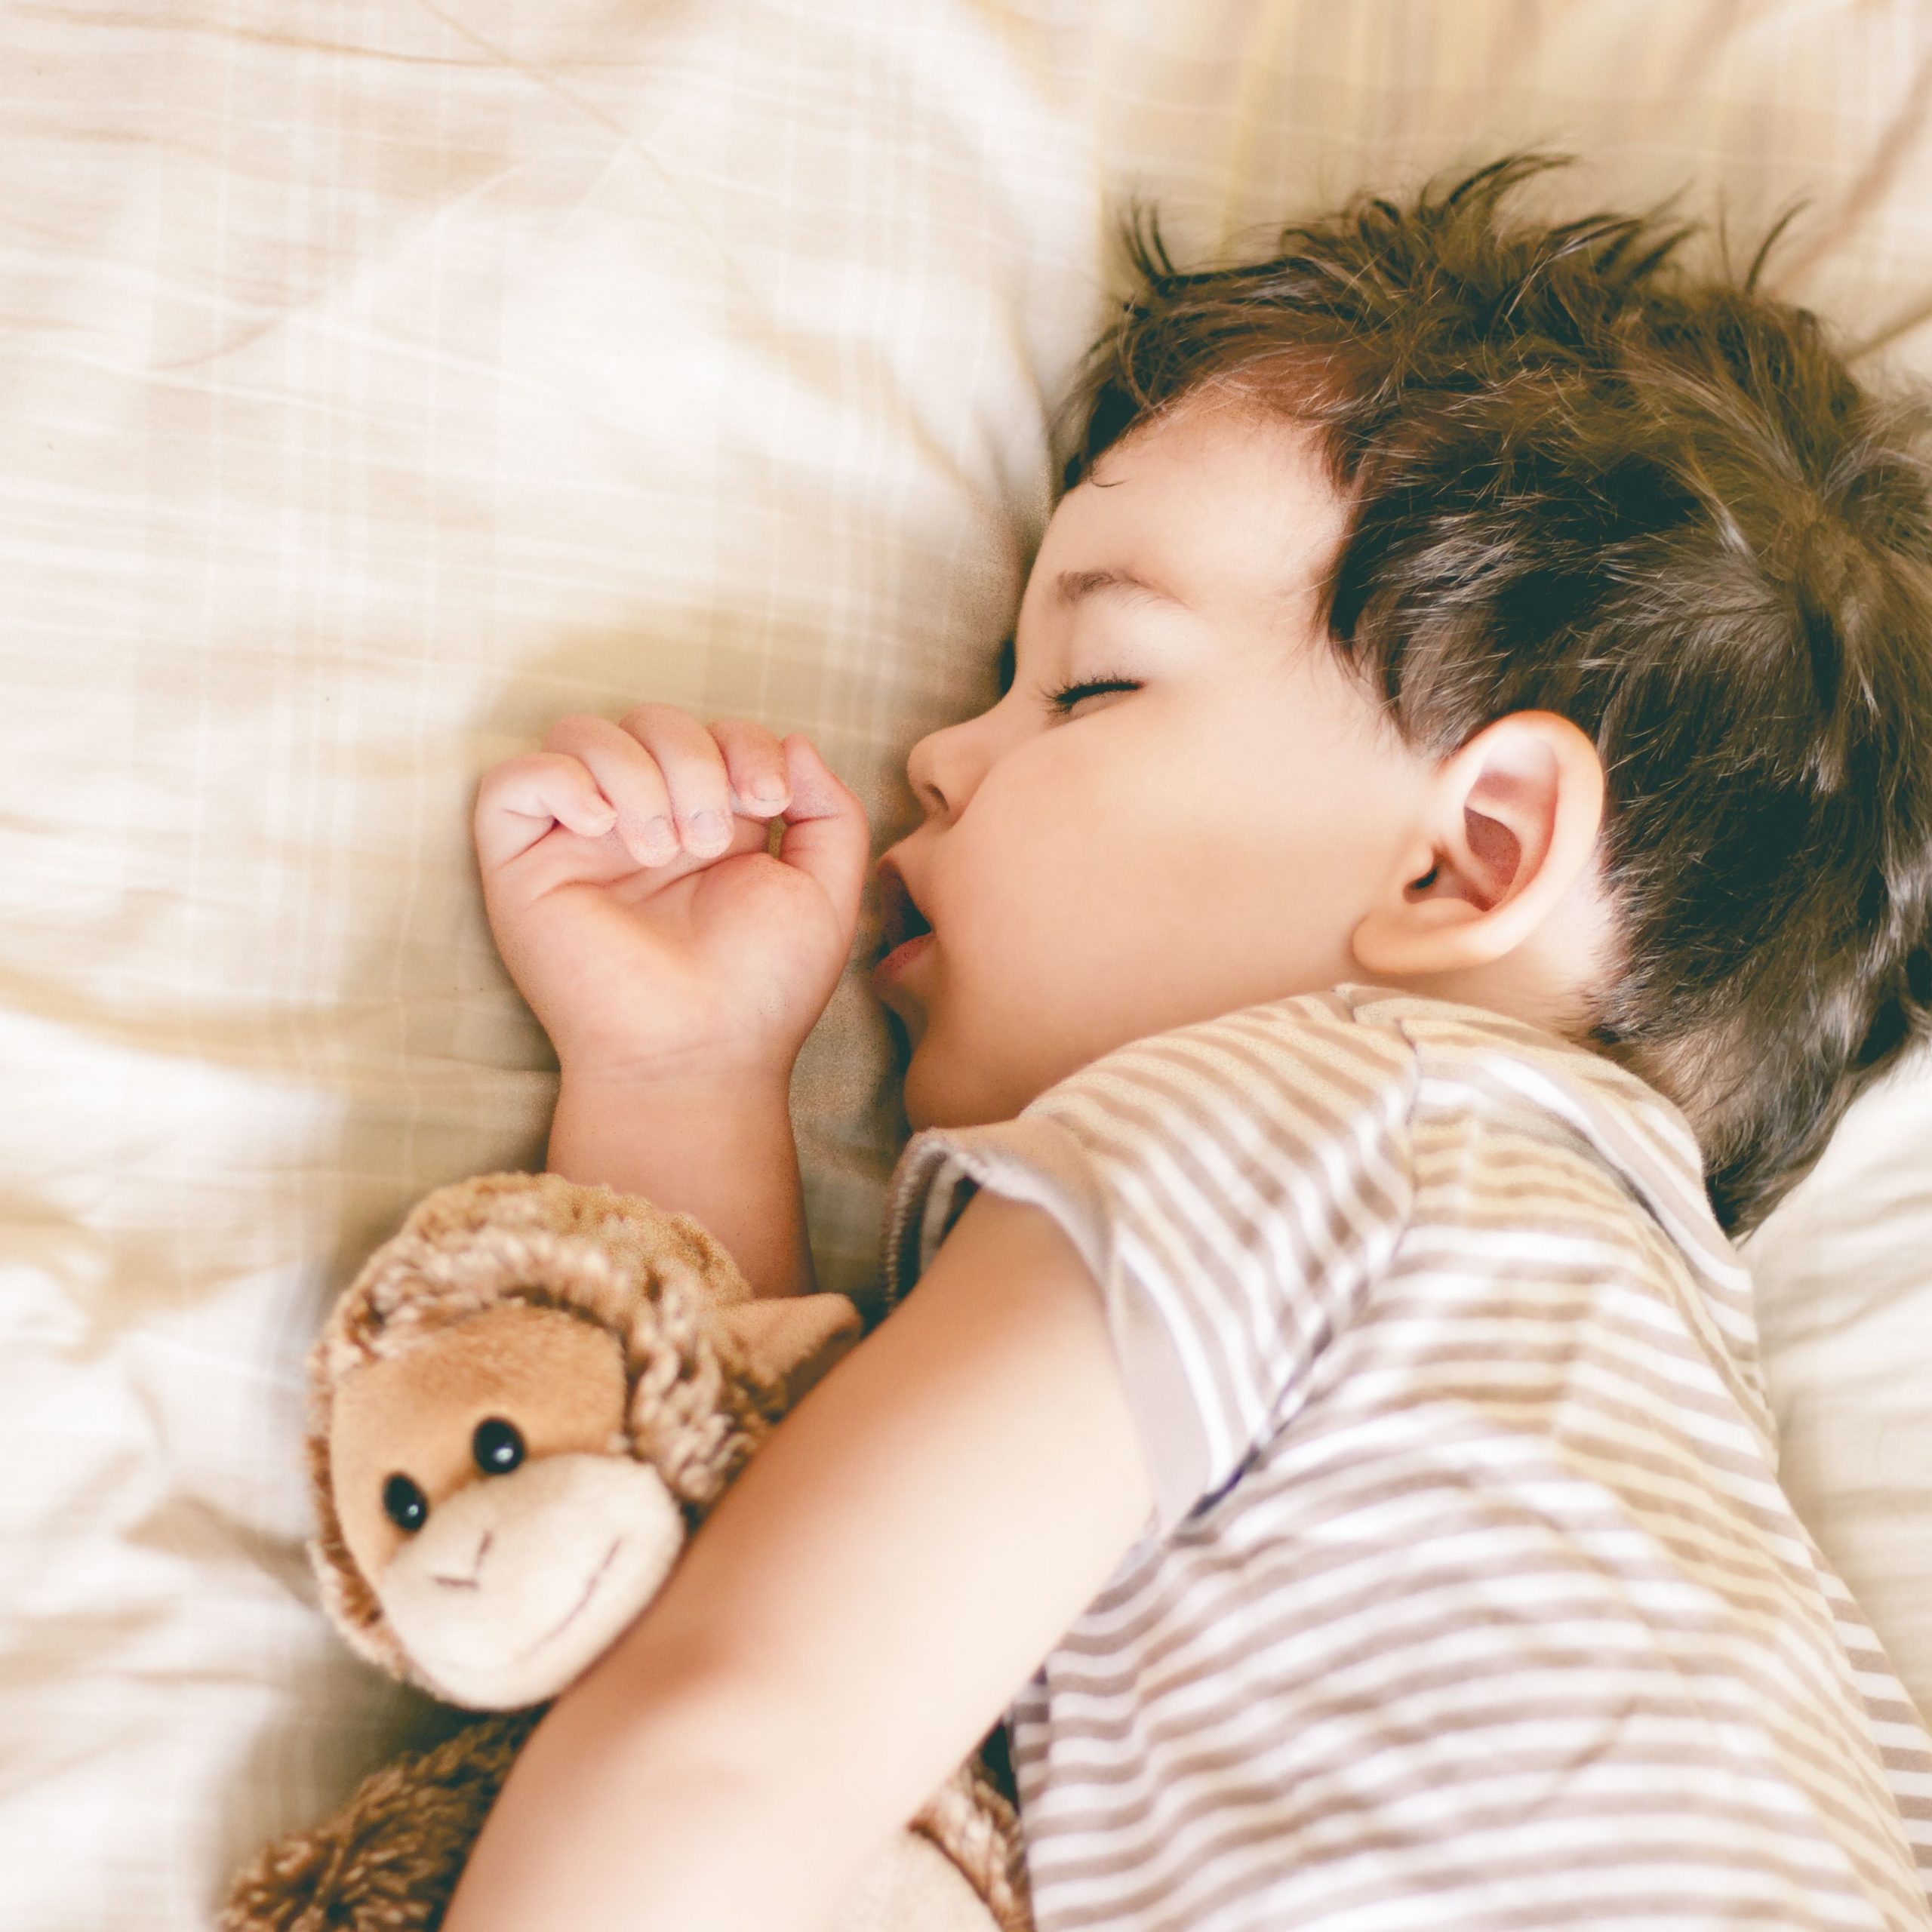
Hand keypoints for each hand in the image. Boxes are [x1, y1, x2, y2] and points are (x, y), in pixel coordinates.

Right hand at [474, 707, 868, 1084]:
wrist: (699, 1052)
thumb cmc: (761, 988)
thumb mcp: (824, 892)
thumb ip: (831, 812)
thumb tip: (793, 743)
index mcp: (707, 821)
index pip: (712, 730)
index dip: (743, 742)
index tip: (771, 799)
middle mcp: (639, 820)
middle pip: (648, 719)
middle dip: (692, 760)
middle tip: (708, 840)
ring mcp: (577, 840)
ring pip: (580, 734)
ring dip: (635, 772)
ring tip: (660, 849)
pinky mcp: (521, 866)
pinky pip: (510, 781)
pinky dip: (560, 781)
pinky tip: (604, 827)